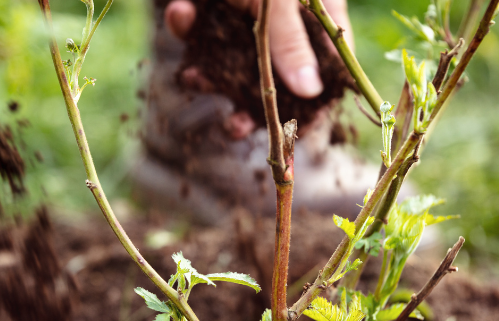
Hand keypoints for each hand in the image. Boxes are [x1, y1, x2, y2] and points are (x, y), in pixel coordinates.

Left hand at [165, 0, 351, 138]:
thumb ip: (287, 39)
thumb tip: (313, 90)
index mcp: (313, 5)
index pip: (319, 61)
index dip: (305, 99)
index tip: (286, 130)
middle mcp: (279, 8)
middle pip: (270, 67)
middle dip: (249, 98)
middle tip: (234, 126)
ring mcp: (242, 3)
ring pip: (227, 51)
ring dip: (207, 69)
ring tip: (191, 78)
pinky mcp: (209, 1)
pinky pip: (198, 22)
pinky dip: (186, 22)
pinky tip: (180, 11)